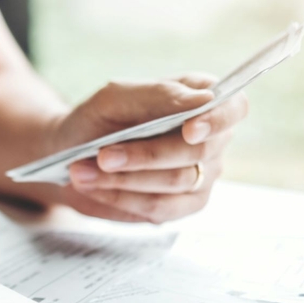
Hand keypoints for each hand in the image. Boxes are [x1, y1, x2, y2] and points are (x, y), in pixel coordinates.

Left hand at [51, 75, 247, 222]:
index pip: (233, 108)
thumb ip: (158, 95)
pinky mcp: (182, 206)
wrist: (70, 152)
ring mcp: (201, 176)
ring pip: (176, 182)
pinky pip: (160, 208)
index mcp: (202, 100)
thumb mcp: (117, 97)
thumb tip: (203, 100)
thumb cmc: (99, 118)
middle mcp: (211, 140)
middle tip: (102, 155)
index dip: (216, 120)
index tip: (189, 131)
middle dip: (146, 155)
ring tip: (82, 171)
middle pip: (197, 152)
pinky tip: (93, 187)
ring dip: (125, 179)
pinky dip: (122, 198)